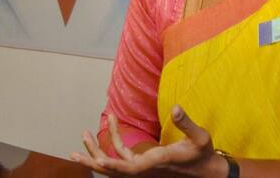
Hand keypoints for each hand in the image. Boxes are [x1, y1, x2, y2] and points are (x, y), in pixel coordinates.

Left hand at [70, 105, 227, 177]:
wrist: (206, 171)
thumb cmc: (203, 153)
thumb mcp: (199, 137)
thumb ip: (186, 123)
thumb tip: (176, 107)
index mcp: (157, 162)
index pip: (130, 168)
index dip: (113, 165)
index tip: (100, 161)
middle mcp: (146, 169)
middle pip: (113, 170)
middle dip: (92, 161)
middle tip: (72, 152)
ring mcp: (143, 168)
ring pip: (114, 165)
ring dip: (97, 151)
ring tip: (84, 134)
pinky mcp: (144, 164)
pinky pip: (122, 157)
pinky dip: (112, 144)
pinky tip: (110, 127)